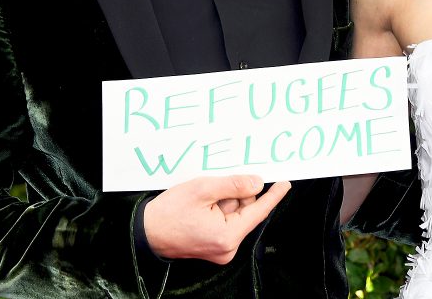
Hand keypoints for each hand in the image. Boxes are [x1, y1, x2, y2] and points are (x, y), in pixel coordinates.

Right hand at [143, 175, 290, 262]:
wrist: (146, 232)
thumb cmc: (170, 212)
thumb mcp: (203, 189)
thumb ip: (233, 185)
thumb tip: (258, 183)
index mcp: (227, 236)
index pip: (258, 211)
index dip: (273, 195)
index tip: (285, 183)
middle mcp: (228, 247)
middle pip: (245, 211)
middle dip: (235, 195)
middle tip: (214, 189)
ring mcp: (221, 249)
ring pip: (235, 214)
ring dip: (224, 201)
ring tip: (202, 200)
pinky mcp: (214, 246)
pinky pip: (226, 221)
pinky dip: (219, 209)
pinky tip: (202, 206)